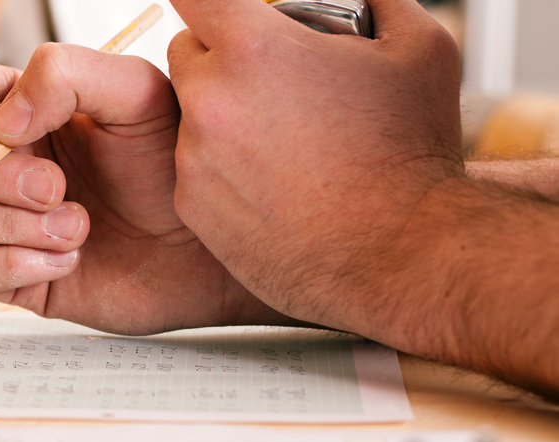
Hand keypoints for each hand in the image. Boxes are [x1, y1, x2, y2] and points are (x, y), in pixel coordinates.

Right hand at [0, 45, 294, 334]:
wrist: (204, 247)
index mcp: (23, 110)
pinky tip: (70, 259)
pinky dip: (19, 263)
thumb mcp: (138, 95)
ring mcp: (4, 222)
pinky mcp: (14, 273)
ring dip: (13, 223)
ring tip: (79, 227)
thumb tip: (2, 121)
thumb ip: (66, 74)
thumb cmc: (176, 168)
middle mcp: (4, 164)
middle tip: (55, 186)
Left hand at [167, 0, 464, 338]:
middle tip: (269, 82)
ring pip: (188, 117)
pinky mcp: (192, 208)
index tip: (224, 10)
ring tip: (280, 143)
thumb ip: (374, 1)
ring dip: (220, 118)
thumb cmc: (411, 156)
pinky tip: (269, 184)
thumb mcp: (417, 46)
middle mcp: (210, 102)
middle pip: (185, 54)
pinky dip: (218, 170)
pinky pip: (192, 170)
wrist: (399, 254)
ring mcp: (195, 159)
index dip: (212, 1)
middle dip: (219, 59)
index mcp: (253, 49)